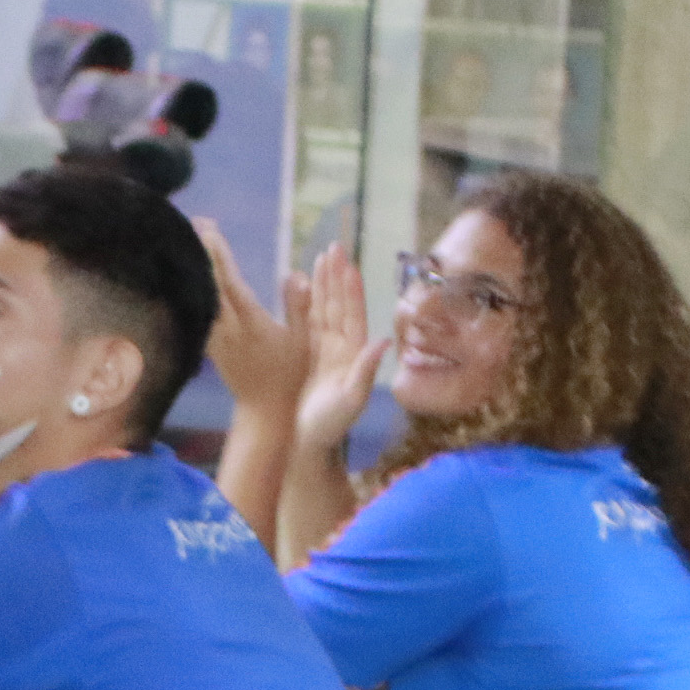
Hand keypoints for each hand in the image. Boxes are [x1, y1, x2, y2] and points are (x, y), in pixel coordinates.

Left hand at [200, 219, 301, 415]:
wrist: (265, 411)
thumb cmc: (290, 376)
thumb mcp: (303, 341)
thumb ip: (299, 306)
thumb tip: (298, 274)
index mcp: (251, 324)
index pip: (230, 283)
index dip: (218, 255)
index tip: (210, 229)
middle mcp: (228, 330)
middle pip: (209, 283)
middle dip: (204, 252)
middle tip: (198, 222)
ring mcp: (216, 338)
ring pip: (202, 296)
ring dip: (199, 267)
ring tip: (196, 240)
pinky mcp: (212, 346)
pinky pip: (201, 310)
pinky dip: (199, 288)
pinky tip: (196, 274)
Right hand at [285, 239, 373, 452]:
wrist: (311, 441)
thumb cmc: (331, 424)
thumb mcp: (352, 399)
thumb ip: (365, 370)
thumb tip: (383, 340)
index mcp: (353, 353)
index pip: (352, 313)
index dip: (349, 288)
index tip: (346, 264)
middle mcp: (343, 347)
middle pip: (339, 304)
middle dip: (337, 276)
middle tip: (334, 247)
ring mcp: (327, 350)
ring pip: (326, 309)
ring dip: (324, 284)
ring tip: (322, 258)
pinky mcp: (312, 356)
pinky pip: (311, 322)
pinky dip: (309, 301)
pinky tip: (307, 285)